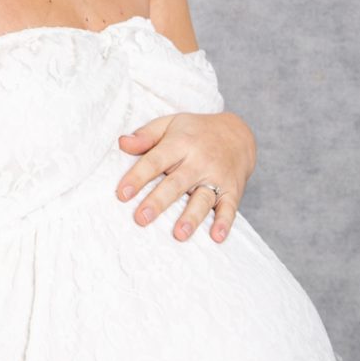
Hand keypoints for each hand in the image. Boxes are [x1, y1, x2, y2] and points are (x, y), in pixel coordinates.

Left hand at [116, 111, 255, 242]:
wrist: (237, 135)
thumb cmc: (194, 132)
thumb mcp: (169, 124)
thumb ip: (146, 135)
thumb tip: (122, 143)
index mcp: (180, 143)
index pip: (155, 161)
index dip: (138, 177)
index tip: (122, 194)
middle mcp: (199, 161)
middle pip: (176, 184)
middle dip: (159, 202)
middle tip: (142, 218)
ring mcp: (217, 177)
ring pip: (202, 199)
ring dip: (191, 217)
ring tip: (178, 234)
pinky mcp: (232, 190)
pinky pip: (230, 208)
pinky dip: (225, 222)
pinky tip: (216, 237)